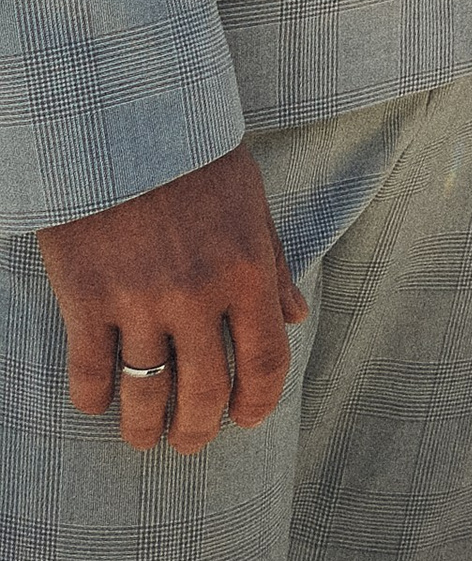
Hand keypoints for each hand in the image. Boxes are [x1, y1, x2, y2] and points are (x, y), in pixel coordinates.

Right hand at [36, 139, 306, 453]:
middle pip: (205, 395)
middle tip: (190, 442)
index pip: (266, 363)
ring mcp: (140, 301)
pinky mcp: (86, 300)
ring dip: (146, 431)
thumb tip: (296, 316)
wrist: (123, 118)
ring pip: (146, 399)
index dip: (259, 404)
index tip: (246, 419)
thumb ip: (272, 263)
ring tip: (145, 437)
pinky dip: (97, 400)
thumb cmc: (194, 158)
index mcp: (247, 268)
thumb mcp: (250, 200)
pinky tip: (102, 400)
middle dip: (199, 432)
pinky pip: (92, 378)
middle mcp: (198, 294)